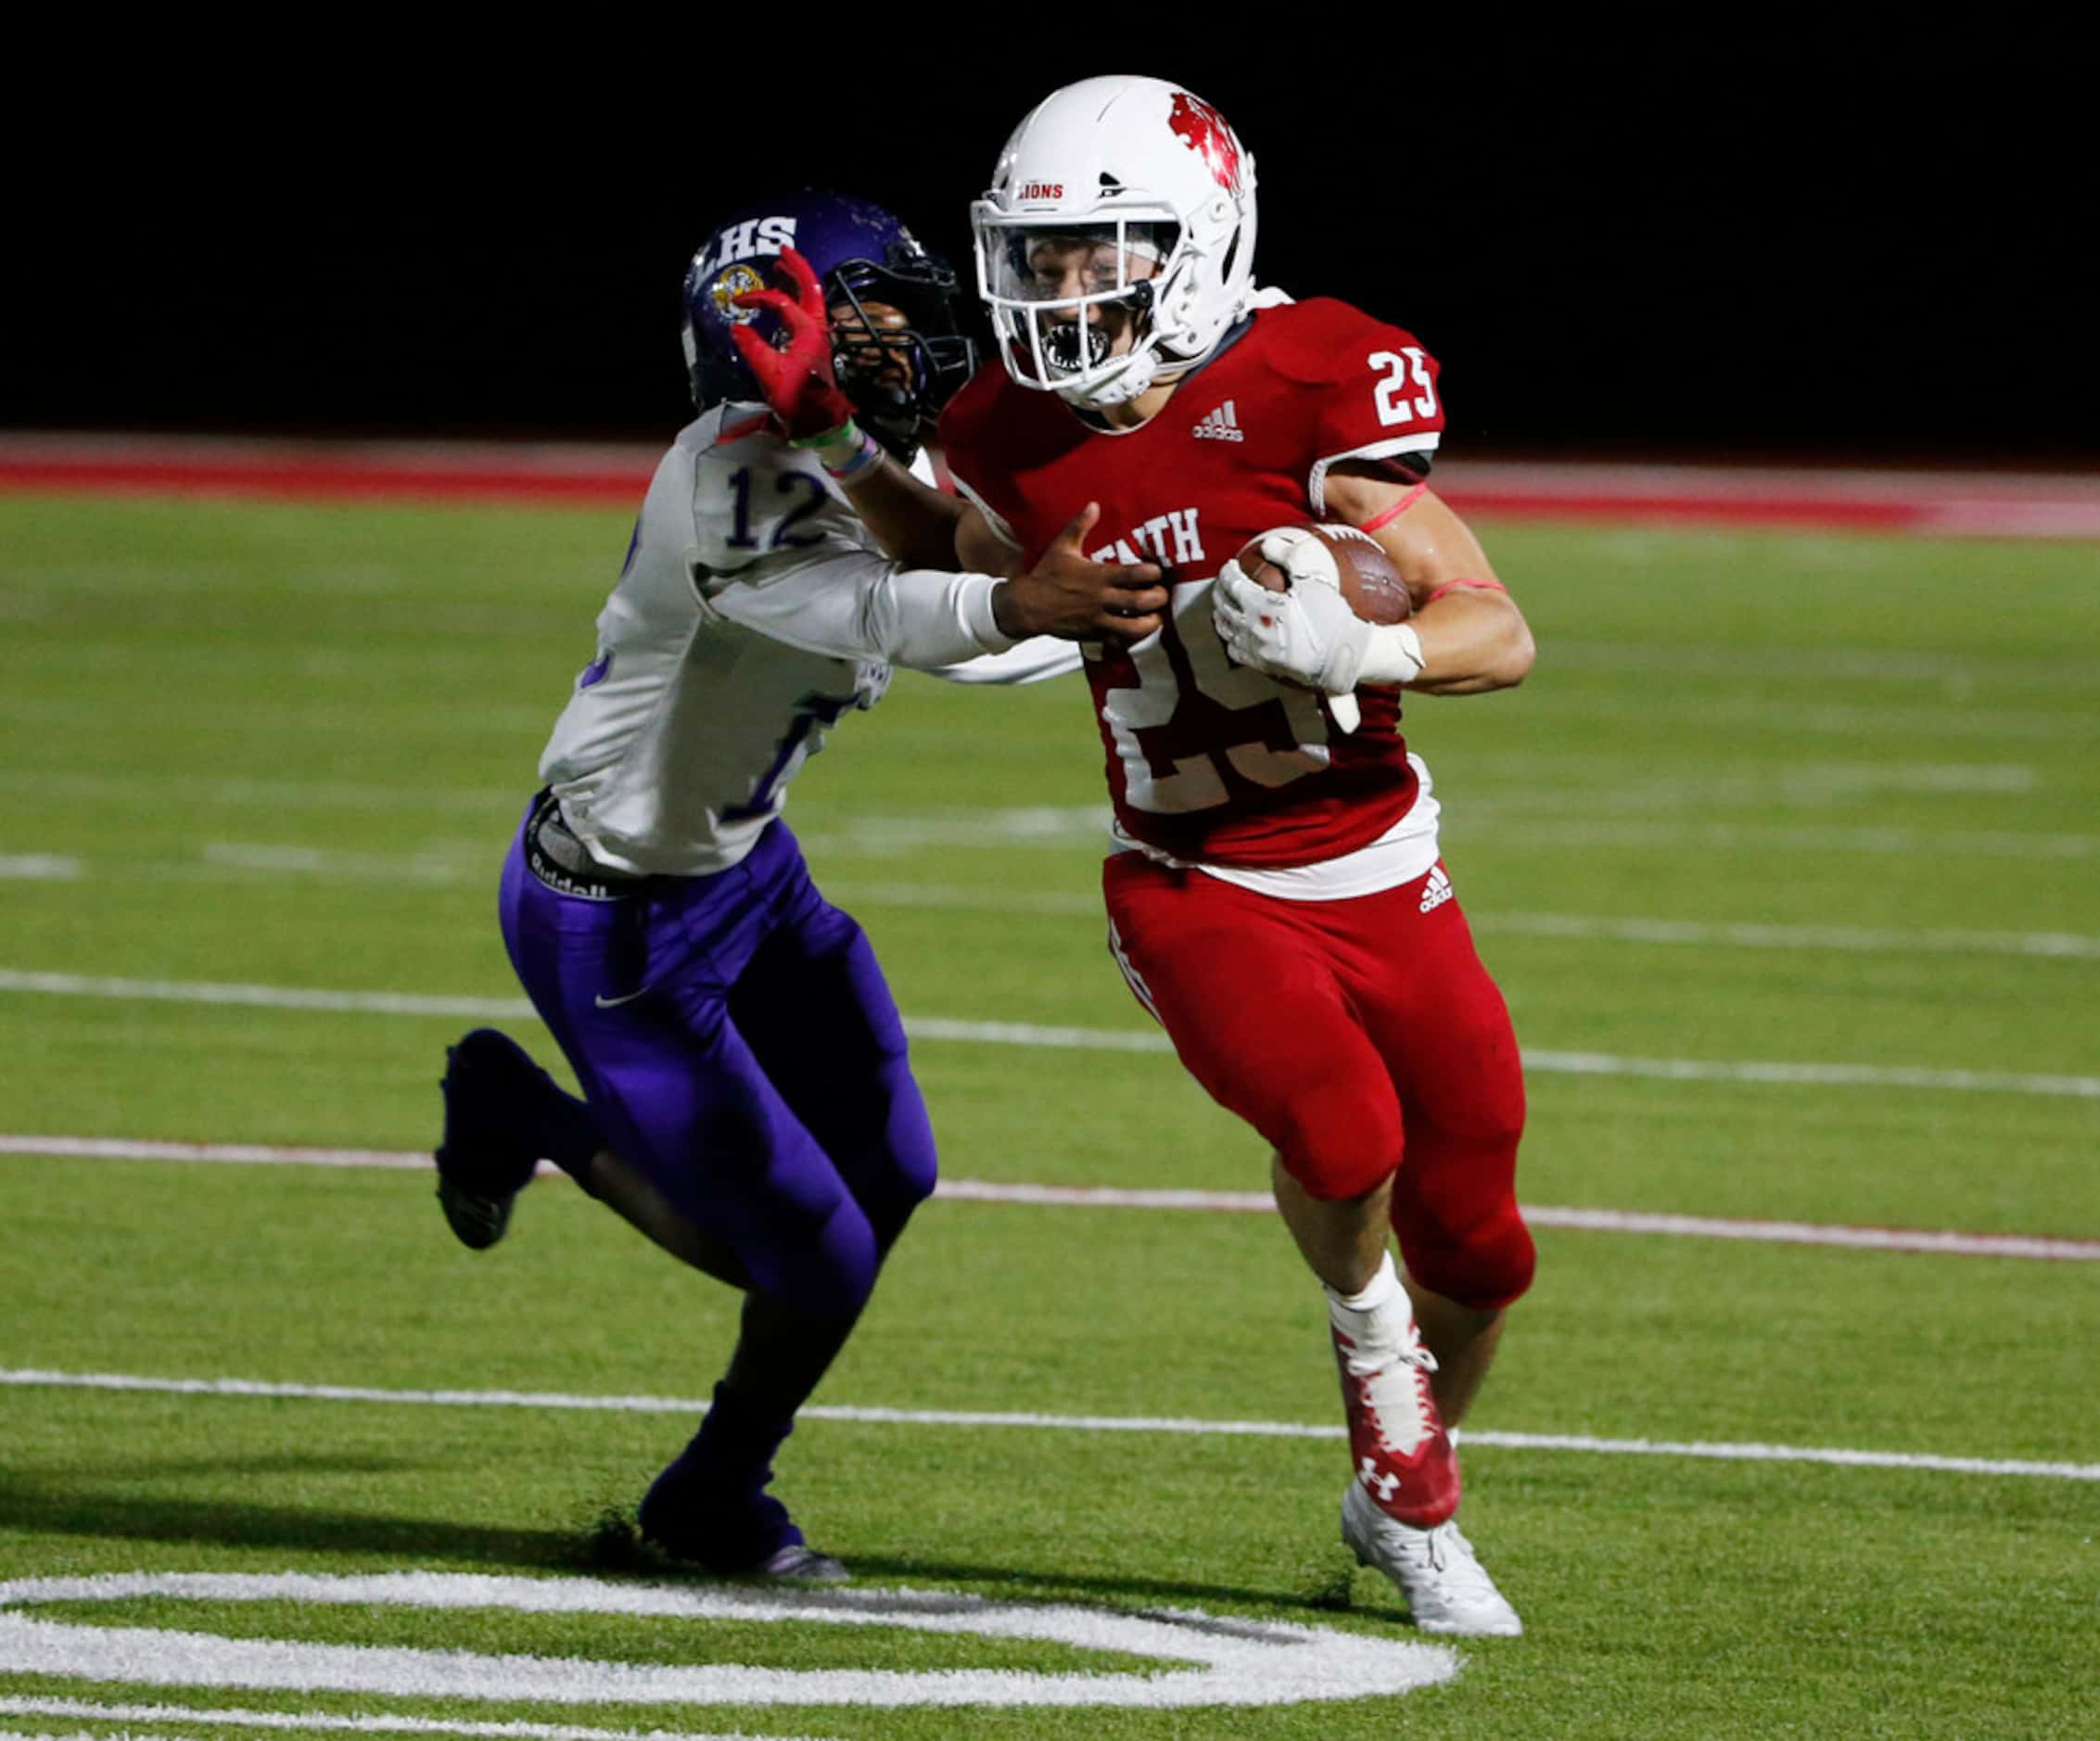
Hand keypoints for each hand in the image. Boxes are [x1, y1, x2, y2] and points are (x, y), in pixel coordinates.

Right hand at [729, 247, 856, 440]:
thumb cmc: (800, 402)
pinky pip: (810, 315)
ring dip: (799, 282)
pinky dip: (799, 301)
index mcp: (808, 331)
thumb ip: (752, 348)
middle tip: (782, 251)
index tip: (737, 302)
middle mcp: (817, 330)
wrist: (822, 425)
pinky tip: (787, 304)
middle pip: (810, 288)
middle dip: (796, 267)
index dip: (756, 297)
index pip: (779, 301)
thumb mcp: (769, 374)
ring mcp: (819, 339)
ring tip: (784, 269)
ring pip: (813, 300)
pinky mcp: (817, 349)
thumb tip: (738, 328)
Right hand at [994, 504, 1168, 643]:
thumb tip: (1094, 504)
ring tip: (1156, 617)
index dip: (1154, 572)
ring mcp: (1099, 619)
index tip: (1157, 570)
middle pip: (1142, 601)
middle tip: (1162, 594)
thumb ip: (1080, 526)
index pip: (1137, 574)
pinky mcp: (1094, 635)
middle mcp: (1102, 598)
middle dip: (1159, 598)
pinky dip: (1133, 638)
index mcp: (1099, 575)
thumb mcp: (1062, 547)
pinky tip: (1137, 631)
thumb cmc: (1047, 574)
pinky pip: (1120, 641)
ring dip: (1151, 623)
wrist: (1028, 606)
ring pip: (1134, 627)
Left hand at [1213, 527, 1424, 691]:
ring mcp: (1257, 649)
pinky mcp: (1263, 665)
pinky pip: (1236, 652)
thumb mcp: (1314, 578)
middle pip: (1224, 607)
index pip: (1233, 585)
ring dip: (1220, 616)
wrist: (1345, 654)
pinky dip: (1230, 640)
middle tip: (1222, 584)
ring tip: (1222, 607)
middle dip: (1219, 593)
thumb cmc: (1332, 614)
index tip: (1230, 566)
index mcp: (1263, 606)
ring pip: (1226, 632)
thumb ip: (1289, 556)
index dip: (1228, 573)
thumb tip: (1266, 545)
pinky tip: (1234, 634)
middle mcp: (1254, 629)